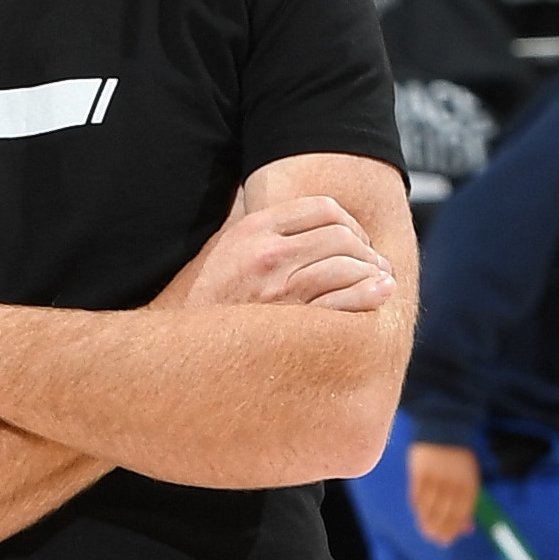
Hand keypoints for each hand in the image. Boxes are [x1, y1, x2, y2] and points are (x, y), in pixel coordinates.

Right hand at [174, 193, 395, 314]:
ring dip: (371, 272)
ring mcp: (279, 291)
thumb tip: (297, 216)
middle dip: (366, 249)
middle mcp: (267, 255)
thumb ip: (257, 229)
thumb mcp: (222, 249)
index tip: (354, 239)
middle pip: (341, 236)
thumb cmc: (203, 302)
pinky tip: (379, 293)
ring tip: (379, 281)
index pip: (322, 208)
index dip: (349, 221)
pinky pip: (342, 303)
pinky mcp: (289, 325)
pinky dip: (368, 296)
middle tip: (373, 263)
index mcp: (253, 229)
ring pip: (346, 266)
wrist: (179, 351)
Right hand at [408, 442, 480, 546]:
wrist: (444, 432)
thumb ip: (467, 503)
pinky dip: (418, 509)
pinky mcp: (421, 473)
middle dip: (439, 530)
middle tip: (435, 539)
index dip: (452, 530)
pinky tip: (419, 514)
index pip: (461, 514)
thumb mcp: (469, 479)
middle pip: (444, 514)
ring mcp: (436, 478)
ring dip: (427, 523)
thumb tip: (467, 529)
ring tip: (425, 531)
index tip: (447, 539)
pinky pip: (417, 497)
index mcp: (469, 484)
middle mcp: (453, 483)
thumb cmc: (458, 461)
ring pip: (429, 508)